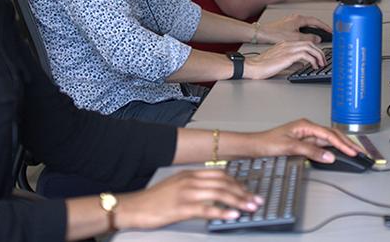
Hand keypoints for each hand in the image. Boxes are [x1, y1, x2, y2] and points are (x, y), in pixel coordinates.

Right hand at [115, 170, 261, 229]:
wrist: (133, 207)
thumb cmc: (153, 200)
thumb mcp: (175, 186)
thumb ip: (193, 185)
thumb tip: (213, 192)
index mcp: (189, 174)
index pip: (220, 174)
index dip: (237, 182)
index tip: (248, 191)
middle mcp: (190, 181)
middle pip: (223, 183)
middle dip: (243, 192)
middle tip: (256, 200)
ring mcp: (186, 193)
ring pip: (219, 194)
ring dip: (238, 201)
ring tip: (250, 208)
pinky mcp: (182, 208)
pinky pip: (207, 209)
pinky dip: (223, 212)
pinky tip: (233, 216)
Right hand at [244, 41, 325, 78]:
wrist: (253, 66)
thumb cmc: (262, 65)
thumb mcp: (281, 62)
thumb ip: (292, 62)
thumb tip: (302, 65)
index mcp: (285, 44)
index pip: (304, 43)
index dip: (315, 50)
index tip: (319, 57)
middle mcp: (287, 44)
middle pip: (309, 43)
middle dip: (319, 52)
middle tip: (323, 61)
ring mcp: (288, 49)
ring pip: (309, 47)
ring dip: (318, 55)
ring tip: (321, 64)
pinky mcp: (287, 56)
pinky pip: (305, 55)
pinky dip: (312, 60)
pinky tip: (314, 66)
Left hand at [248, 119, 362, 162]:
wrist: (255, 146)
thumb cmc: (267, 142)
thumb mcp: (290, 147)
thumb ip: (310, 151)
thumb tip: (329, 155)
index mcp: (305, 125)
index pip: (329, 134)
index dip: (342, 144)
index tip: (353, 151)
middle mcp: (307, 128)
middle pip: (332, 135)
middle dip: (347, 143)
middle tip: (360, 152)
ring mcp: (306, 135)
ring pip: (328, 140)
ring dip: (341, 146)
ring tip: (354, 153)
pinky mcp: (304, 142)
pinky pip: (321, 145)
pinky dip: (332, 149)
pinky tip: (338, 154)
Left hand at [258, 13, 330, 42]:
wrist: (262, 33)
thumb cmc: (275, 33)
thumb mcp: (295, 38)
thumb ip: (308, 38)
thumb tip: (317, 39)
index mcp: (299, 19)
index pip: (317, 21)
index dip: (325, 27)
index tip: (332, 31)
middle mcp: (296, 18)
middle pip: (312, 22)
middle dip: (320, 29)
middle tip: (327, 35)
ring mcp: (291, 21)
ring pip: (306, 25)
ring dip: (313, 31)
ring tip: (318, 38)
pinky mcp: (287, 25)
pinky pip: (301, 27)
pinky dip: (306, 32)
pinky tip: (305, 38)